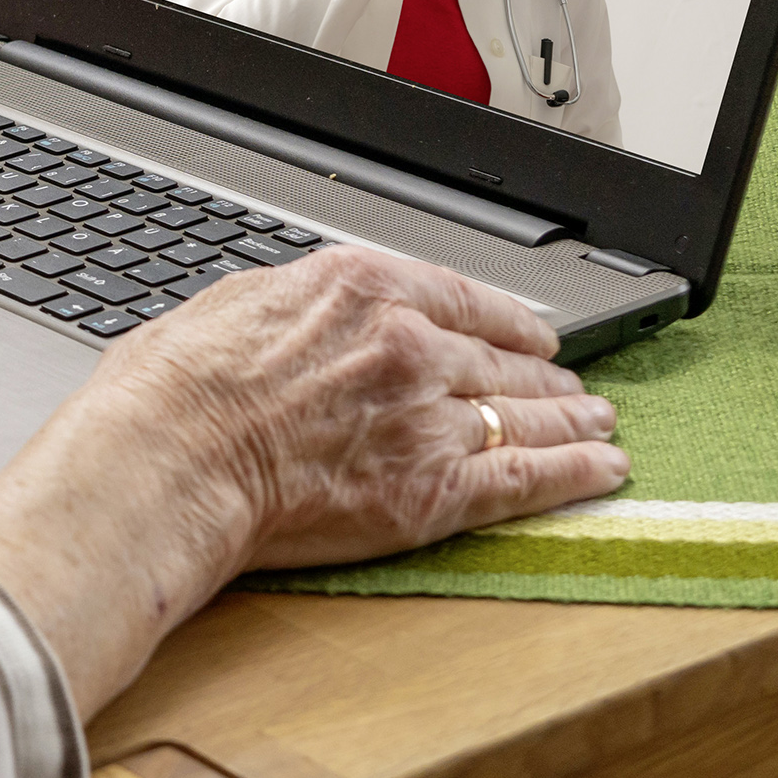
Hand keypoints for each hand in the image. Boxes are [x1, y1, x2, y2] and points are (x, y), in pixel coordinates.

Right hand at [103, 247, 623, 570]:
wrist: (171, 461)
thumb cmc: (178, 389)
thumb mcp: (239, 305)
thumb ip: (302, 309)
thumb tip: (309, 320)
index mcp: (363, 286)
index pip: (463, 297)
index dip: (509, 319)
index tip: (531, 331)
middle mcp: (409, 344)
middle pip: (502, 359)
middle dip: (545, 374)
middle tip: (575, 384)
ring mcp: (428, 418)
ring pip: (524, 415)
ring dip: (573, 420)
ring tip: (601, 425)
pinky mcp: (433, 492)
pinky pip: (525, 478)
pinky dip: (575, 474)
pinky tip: (605, 470)